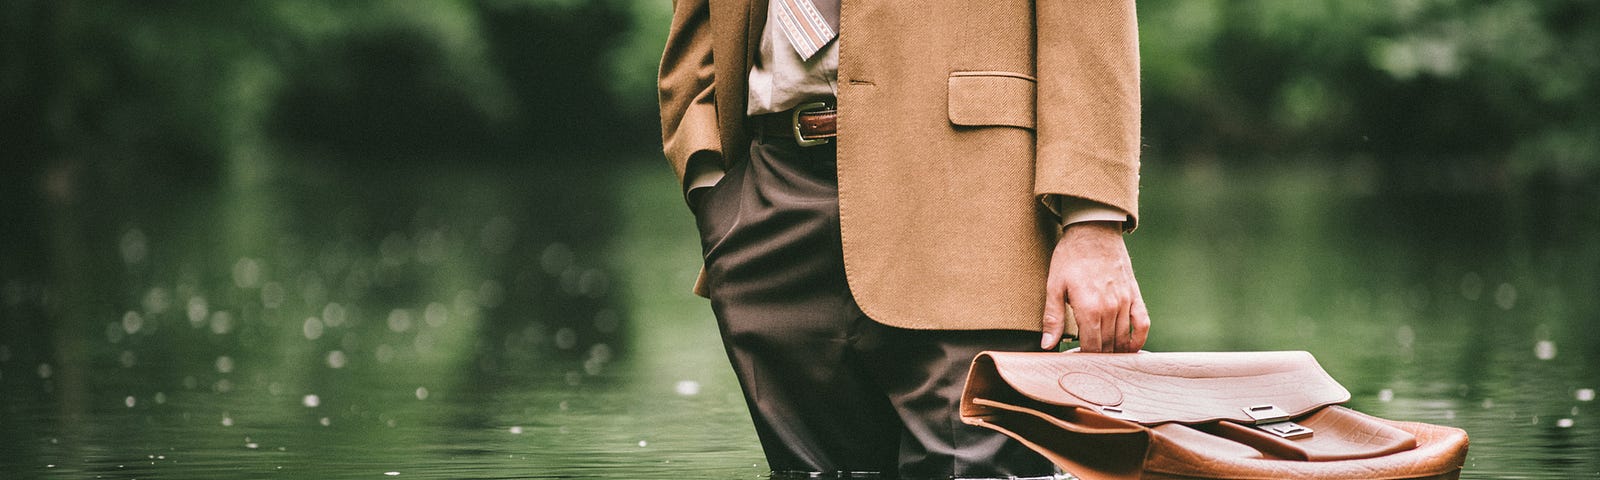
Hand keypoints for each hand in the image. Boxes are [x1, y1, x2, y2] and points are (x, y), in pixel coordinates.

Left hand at [1041, 221, 1148, 351]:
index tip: (1076, 361)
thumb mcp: (1054, 286)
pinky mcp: (1135, 295)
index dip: (1083, 358)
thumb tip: (1047, 345)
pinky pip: (1143, 323)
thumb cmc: (1070, 258)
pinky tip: (1130, 348)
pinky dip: (1139, 339)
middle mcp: (1111, 309)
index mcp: (1089, 309)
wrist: (1093, 231)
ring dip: (1115, 351)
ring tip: (1104, 358)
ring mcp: (1126, 302)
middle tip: (1088, 362)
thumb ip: (1052, 318)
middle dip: (1098, 357)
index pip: (1091, 347)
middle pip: (1108, 346)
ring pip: (1123, 338)